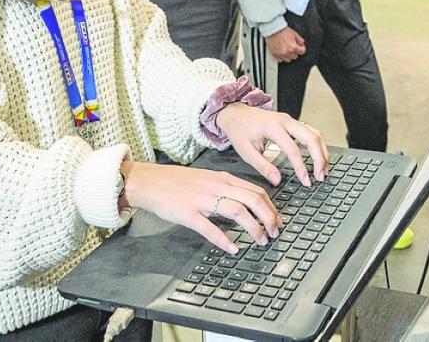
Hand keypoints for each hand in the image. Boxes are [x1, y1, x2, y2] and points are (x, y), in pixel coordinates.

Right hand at [121, 160, 280, 253]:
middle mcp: (217, 186)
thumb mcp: (208, 179)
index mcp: (224, 179)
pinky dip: (224, 239)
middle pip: (253, 199)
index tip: (278, 221)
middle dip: (269, 218)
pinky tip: (234, 248)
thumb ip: (227, 189)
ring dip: (253, 228)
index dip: (271, 208)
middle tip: (274, 233)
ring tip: (260, 241)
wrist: (150, 181)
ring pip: (237, 211)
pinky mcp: (188, 213)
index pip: (256, 191)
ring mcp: (203, 199)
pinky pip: (209, 227)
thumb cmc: (178, 182)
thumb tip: (247, 203)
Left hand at [215, 103, 329, 188]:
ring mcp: (291, 120)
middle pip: (312, 138)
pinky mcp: (292, 123)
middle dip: (320, 158)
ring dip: (322, 151)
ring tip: (323, 169)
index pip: (293, 149)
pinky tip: (319, 157)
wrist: (236, 113)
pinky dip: (318, 145)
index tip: (306, 181)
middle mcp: (285, 121)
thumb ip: (263, 166)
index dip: (301, 167)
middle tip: (320, 176)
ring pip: (315, 133)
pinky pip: (311, 132)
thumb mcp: (246, 151)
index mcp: (273, 127)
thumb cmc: (239, 130)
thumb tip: (277, 180)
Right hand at [265, 26, 305, 62]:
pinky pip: (281, 60)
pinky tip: (281, 51)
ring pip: (288, 59)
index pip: (302, 52)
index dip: (302, 48)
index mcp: (293, 47)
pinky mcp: (275, 55)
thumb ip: (300, 40)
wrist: (273, 30)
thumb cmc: (282, 31)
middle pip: (295, 56)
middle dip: (295, 52)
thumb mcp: (294, 33)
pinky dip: (282, 57)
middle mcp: (287, 52)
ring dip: (289, 55)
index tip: (300, 46)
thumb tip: (302, 44)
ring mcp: (281, 54)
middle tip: (292, 46)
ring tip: (287, 49)